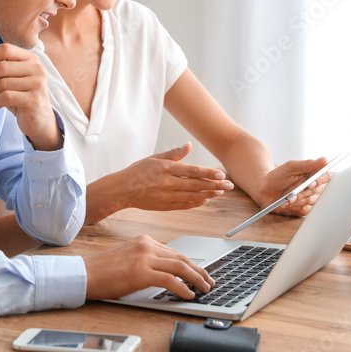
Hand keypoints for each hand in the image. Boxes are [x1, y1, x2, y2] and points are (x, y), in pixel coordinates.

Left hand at [0, 44, 59, 150]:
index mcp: (31, 59)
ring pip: (2, 83)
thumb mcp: (12, 79)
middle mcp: (37, 68)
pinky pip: (5, 97)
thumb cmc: (21, 97)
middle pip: (1, 67)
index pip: (6, 49)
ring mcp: (37, 84)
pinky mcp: (34, 100)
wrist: (40, 120)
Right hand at [83, 235, 214, 299]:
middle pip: (181, 258)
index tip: (200, 273)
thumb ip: (147, 261)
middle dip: (199, 271)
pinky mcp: (141, 272)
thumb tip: (168, 274)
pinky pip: (170, 280)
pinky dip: (182, 288)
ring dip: (196, 279)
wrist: (85, 273)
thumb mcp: (129, 258)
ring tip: (204, 288)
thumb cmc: (104, 270)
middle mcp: (147, 246)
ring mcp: (144, 258)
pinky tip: (189, 294)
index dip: (191, 264)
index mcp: (145, 241)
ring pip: (180, 267)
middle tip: (209, 281)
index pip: (175, 252)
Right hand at [106, 142, 233, 212]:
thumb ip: (174, 153)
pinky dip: (196, 203)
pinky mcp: (164, 206)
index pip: (192, 171)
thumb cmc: (137, 172)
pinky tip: (205, 200)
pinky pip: (184, 205)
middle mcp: (166, 183)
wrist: (121, 189)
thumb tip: (188, 145)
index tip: (221, 174)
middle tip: (229, 185)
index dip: (208, 173)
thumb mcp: (154, 157)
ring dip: (208, 194)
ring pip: (192, 196)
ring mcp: (165, 196)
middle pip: (196, 185)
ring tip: (220, 192)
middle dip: (215, 185)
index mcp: (165, 168)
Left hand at [255, 157, 329, 216]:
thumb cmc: (277, 177)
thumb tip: (324, 160)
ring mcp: (309, 197)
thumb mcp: (290, 168)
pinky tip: (286, 204)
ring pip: (311, 200)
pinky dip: (295, 207)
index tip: (310, 184)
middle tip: (292, 194)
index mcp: (312, 173)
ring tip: (286, 199)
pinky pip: (306, 209)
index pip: (325, 176)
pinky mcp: (304, 208)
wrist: (264, 191)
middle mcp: (313, 186)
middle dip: (303, 192)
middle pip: (317, 190)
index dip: (320, 180)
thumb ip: (307, 164)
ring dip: (298, 200)